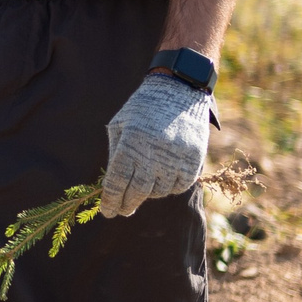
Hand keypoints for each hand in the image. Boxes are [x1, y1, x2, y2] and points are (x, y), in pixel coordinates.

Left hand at [98, 72, 211, 217]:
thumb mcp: (120, 125)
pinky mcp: (193, 159)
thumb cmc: (143, 108)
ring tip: (144, 185)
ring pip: (159, 191)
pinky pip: (180, 185)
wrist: (179, 89)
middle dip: (127, 205)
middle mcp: (154, 152)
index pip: (117, 182)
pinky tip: (162, 179)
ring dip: (149, 193)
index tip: (107, 212)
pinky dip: (169, 187)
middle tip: (122, 210)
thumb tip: (111, 187)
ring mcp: (176, 157)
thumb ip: (115, 154)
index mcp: (131, 143)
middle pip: (138, 192)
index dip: (111, 201)